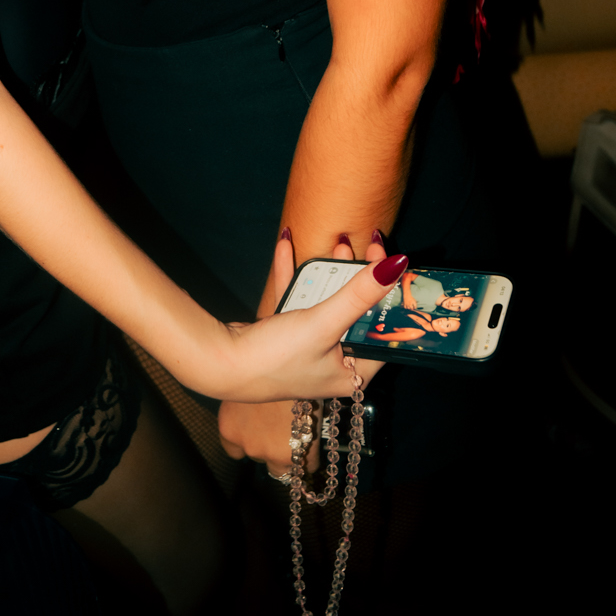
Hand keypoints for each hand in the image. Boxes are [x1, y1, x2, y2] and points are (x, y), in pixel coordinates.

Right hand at [213, 228, 397, 421]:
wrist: (219, 363)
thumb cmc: (275, 358)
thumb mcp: (324, 323)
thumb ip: (359, 294)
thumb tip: (396, 264)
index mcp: (352, 372)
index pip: (385, 333)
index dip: (392, 299)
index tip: (392, 265)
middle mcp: (333, 363)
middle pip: (356, 314)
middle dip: (360, 279)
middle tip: (365, 246)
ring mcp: (308, 348)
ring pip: (328, 304)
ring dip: (331, 274)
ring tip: (337, 243)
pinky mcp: (285, 335)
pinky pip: (298, 301)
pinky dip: (295, 276)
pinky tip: (287, 246)